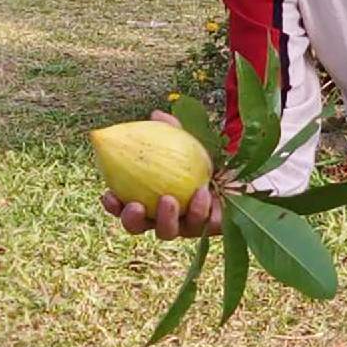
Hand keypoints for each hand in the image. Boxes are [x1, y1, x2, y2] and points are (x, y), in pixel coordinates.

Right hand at [99, 110, 222, 238]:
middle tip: (136, 206)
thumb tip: (156, 114)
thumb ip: (172, 131)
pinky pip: (201, 224)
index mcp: (149, 200)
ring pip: (168, 232)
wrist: (238, 173)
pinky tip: (202, 193)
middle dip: (132, 220)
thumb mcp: (187, 143)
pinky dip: (200, 209)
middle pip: (139, 228)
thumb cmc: (202, 158)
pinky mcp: (207, 230)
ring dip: (166, 218)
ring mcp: (184, 227)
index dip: (114, 206)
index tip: (109, 195)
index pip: (123, 208)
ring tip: (169, 199)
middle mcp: (163, 218)